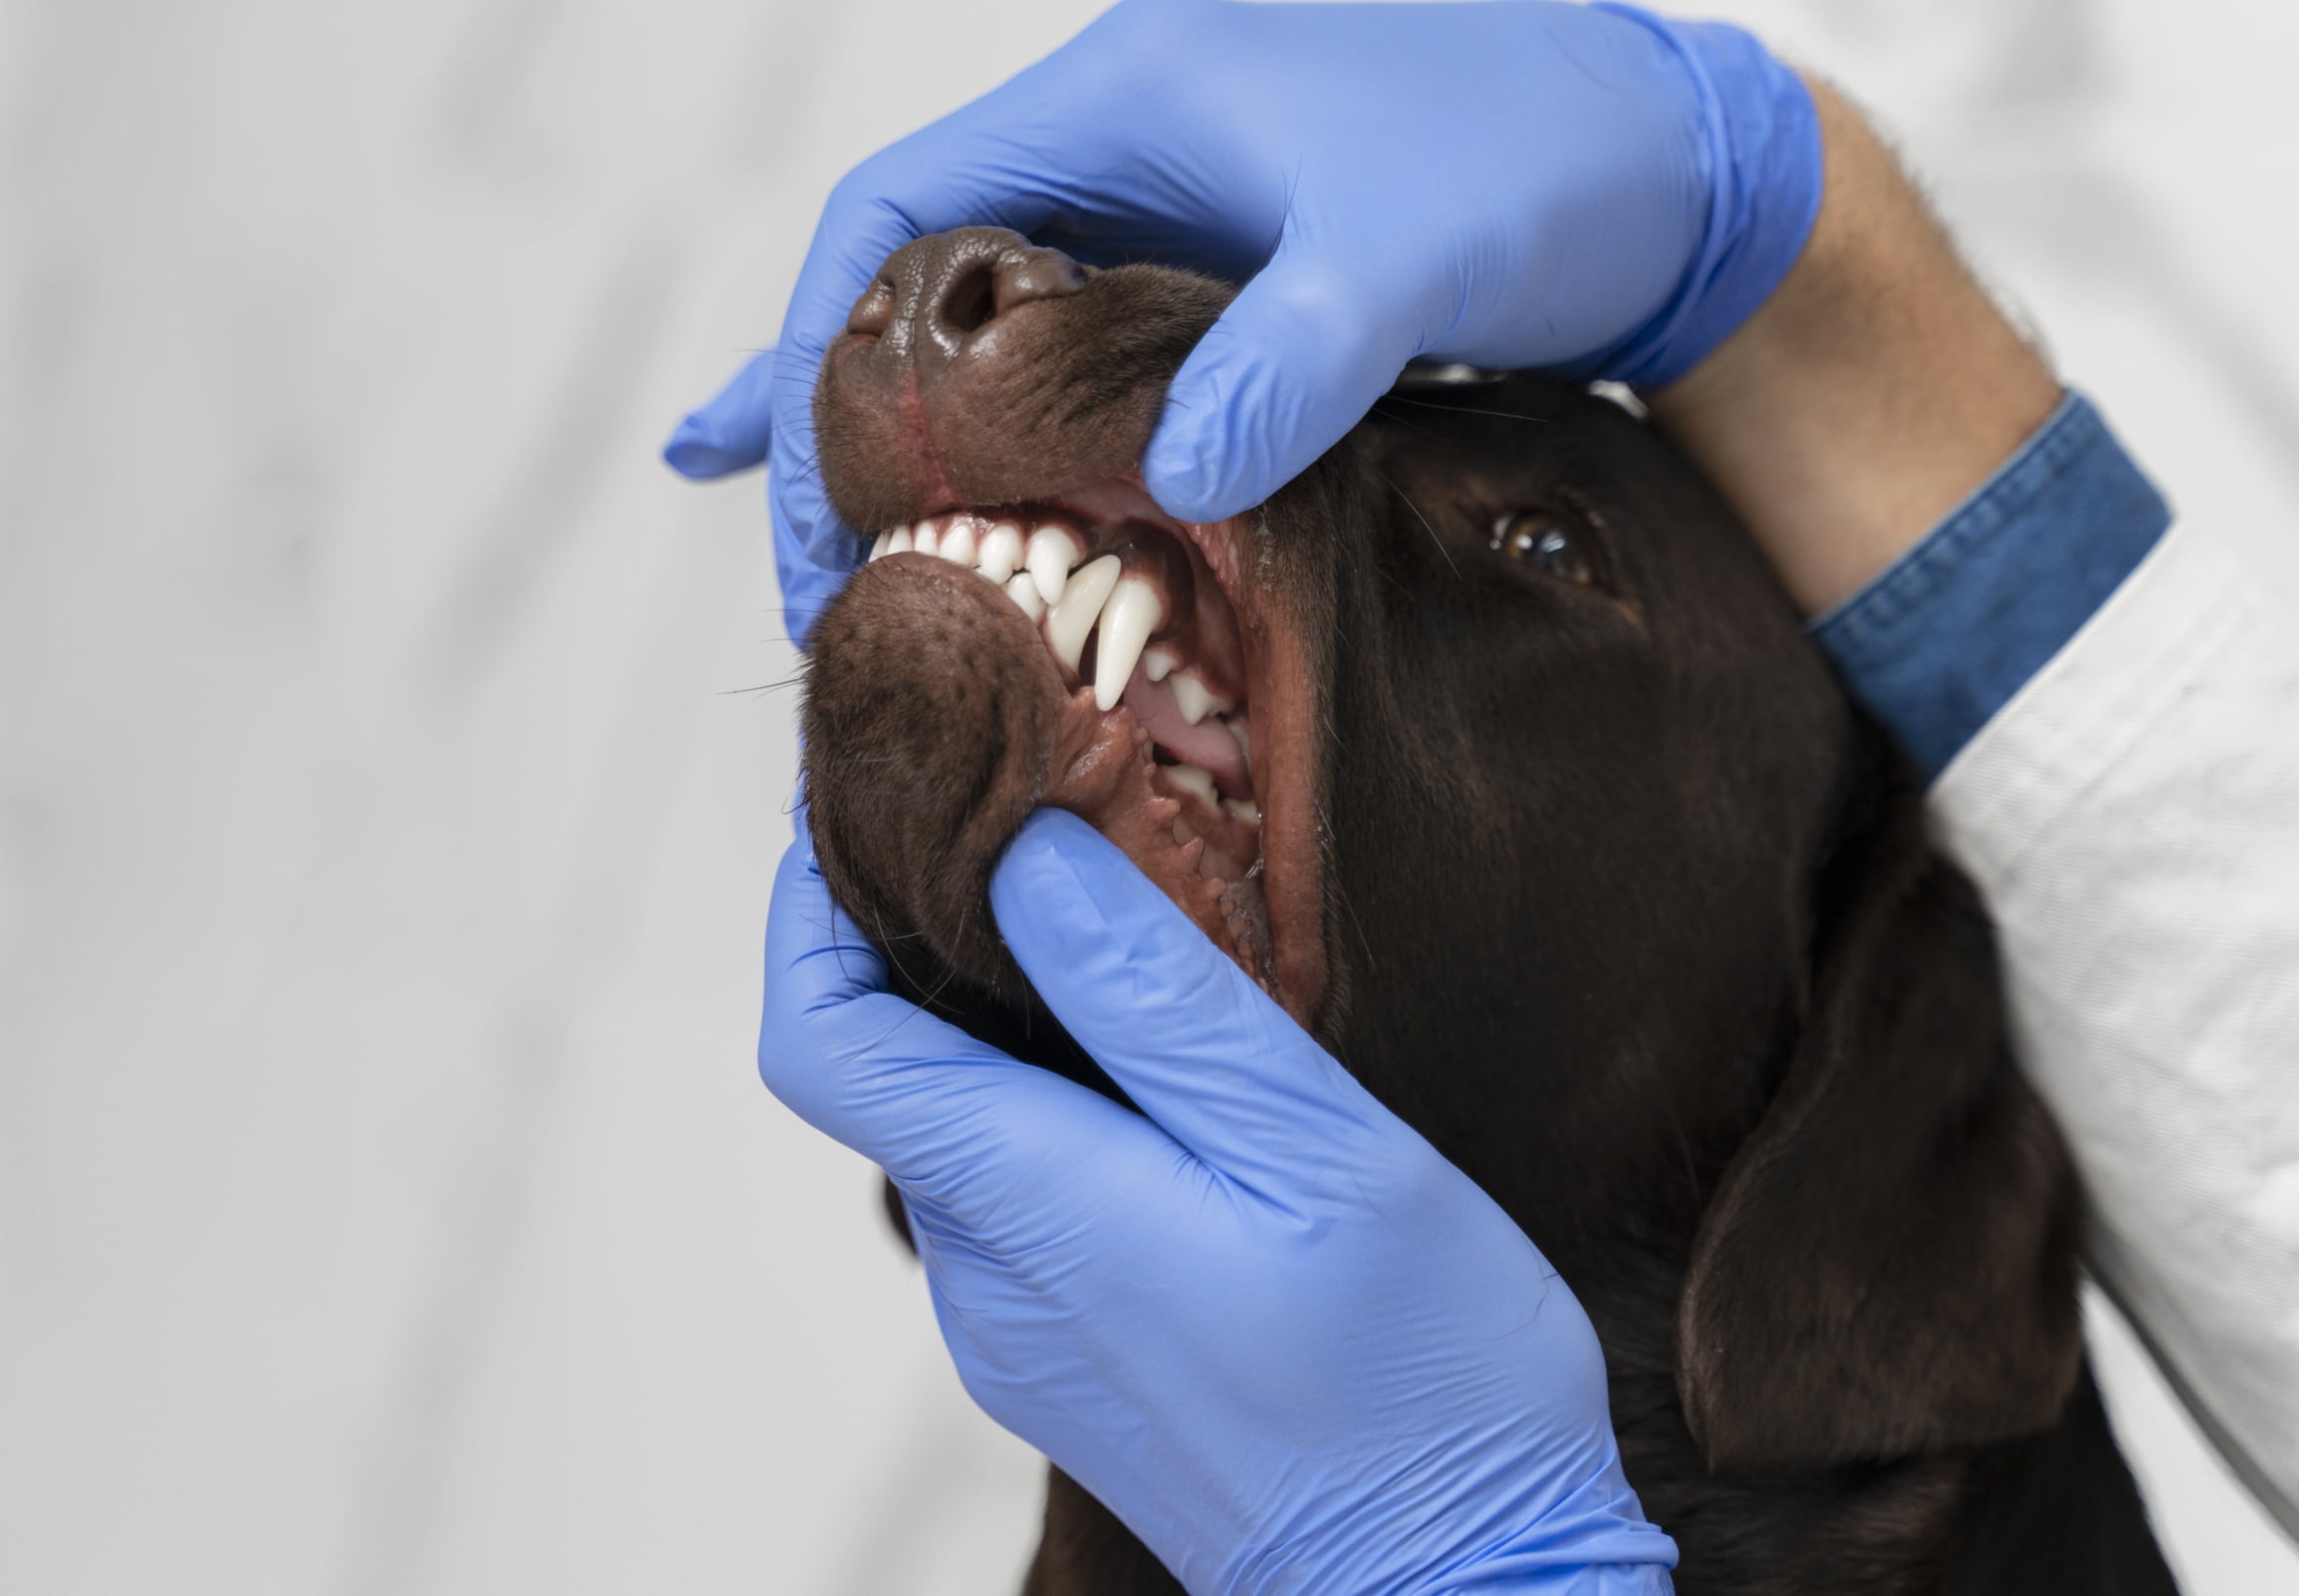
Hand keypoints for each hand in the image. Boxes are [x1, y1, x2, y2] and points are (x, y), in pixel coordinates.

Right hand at [665, 0, 1820, 645]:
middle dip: (840, 426)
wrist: (1666, 170)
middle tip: (812, 581)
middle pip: (915, 285)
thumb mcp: (1414, 256)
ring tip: (832, 566)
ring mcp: (1171, 224)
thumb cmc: (1543, 166)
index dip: (816, 354)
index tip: (811, 508)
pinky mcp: (1226, 297)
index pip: (895, 214)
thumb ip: (1294, 359)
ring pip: (991, 343)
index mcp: (1124, 98)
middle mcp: (1123, 149)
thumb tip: (1173, 485)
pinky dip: (1020, 454)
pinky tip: (987, 526)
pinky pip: (1081, 380)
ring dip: (914, 450)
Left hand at [760, 808, 1675, 1594]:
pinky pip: (1018, 1200)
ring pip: (959, 1132)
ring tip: (1125, 937)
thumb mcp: (1316, 1145)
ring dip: (1004, 1027)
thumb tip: (1023, 852)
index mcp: (1028, 1206)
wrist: (1464, 1584)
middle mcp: (985, 1277)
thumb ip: (1156, 997)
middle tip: (1036, 824)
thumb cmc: (1419, 1377)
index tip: (878, 804)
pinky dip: (1051, 1110)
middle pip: (884, 1072)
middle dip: (927, 941)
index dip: (811, 907)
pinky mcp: (1067, 1361)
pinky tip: (1166, 1084)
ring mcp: (1018, 1331)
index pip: (821, 1037)